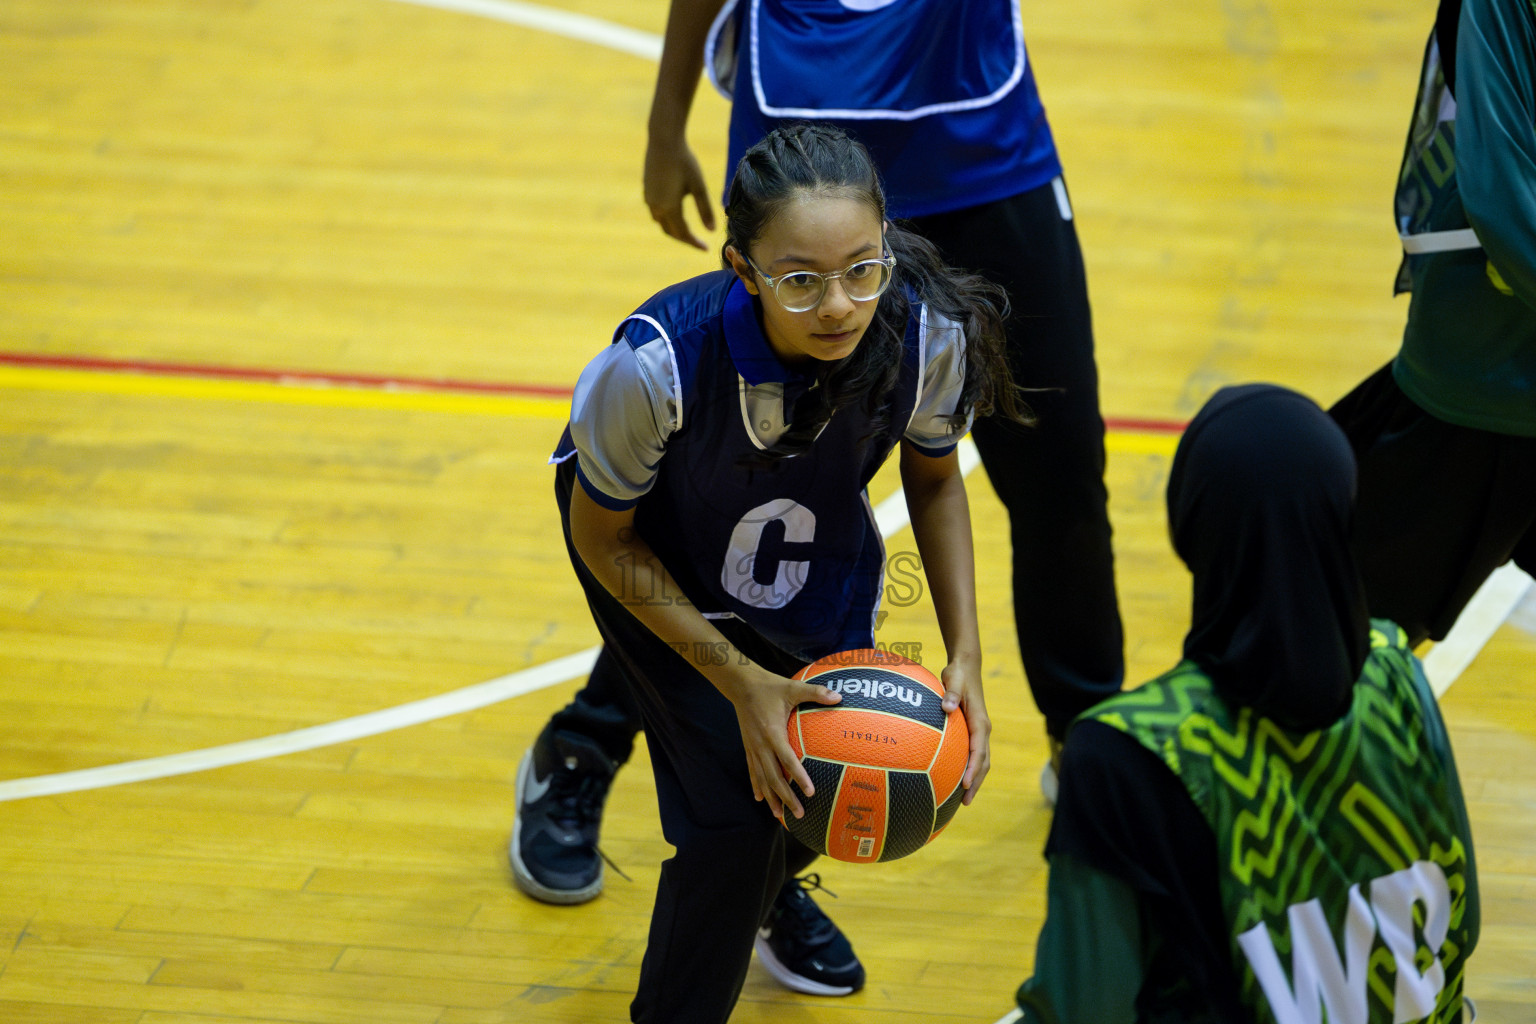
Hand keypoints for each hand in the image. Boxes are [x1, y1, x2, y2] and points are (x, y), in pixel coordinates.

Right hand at [643, 135, 715, 249]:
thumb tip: (712, 230)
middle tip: (698, 242)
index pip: (683, 234)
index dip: (695, 243)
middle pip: (670, 232)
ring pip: (661, 222)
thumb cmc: (684, 161)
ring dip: (674, 229)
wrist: (663, 140)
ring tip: (687, 229)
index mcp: (670, 208)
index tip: (706, 249)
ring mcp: (648, 199)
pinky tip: (675, 211)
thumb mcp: (698, 186)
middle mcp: (656, 207)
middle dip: (684, 238)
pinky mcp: (646, 190)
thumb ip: (705, 209)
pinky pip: (655, 211)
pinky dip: (666, 218)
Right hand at [724, 666, 841, 819]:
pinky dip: (756, 785)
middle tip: (799, 814)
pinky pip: (752, 770)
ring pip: (762, 778)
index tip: (810, 792)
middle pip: (774, 777)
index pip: (787, 760)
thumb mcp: (793, 687)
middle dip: (786, 797)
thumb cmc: (770, 686)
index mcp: (773, 732)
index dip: (798, 777)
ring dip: (771, 798)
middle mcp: (761, 745)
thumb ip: (815, 692)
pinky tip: (759, 798)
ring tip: (780, 816)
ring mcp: (753, 748)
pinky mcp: (748, 747)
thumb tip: (840, 697)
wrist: (741, 685)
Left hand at [940, 658, 990, 804]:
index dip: (974, 768)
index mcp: (980, 722)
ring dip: (974, 780)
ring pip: (981, 761)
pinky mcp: (973, 733)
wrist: (967, 668)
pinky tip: (954, 780)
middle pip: (983, 762)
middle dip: (976, 783)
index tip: (966, 783)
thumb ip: (951, 693)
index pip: (979, 750)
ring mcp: (979, 733)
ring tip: (962, 799)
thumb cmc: (958, 674)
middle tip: (965, 802)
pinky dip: (968, 769)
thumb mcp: (954, 680)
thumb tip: (945, 707)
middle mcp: (982, 730)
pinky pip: (973, 755)